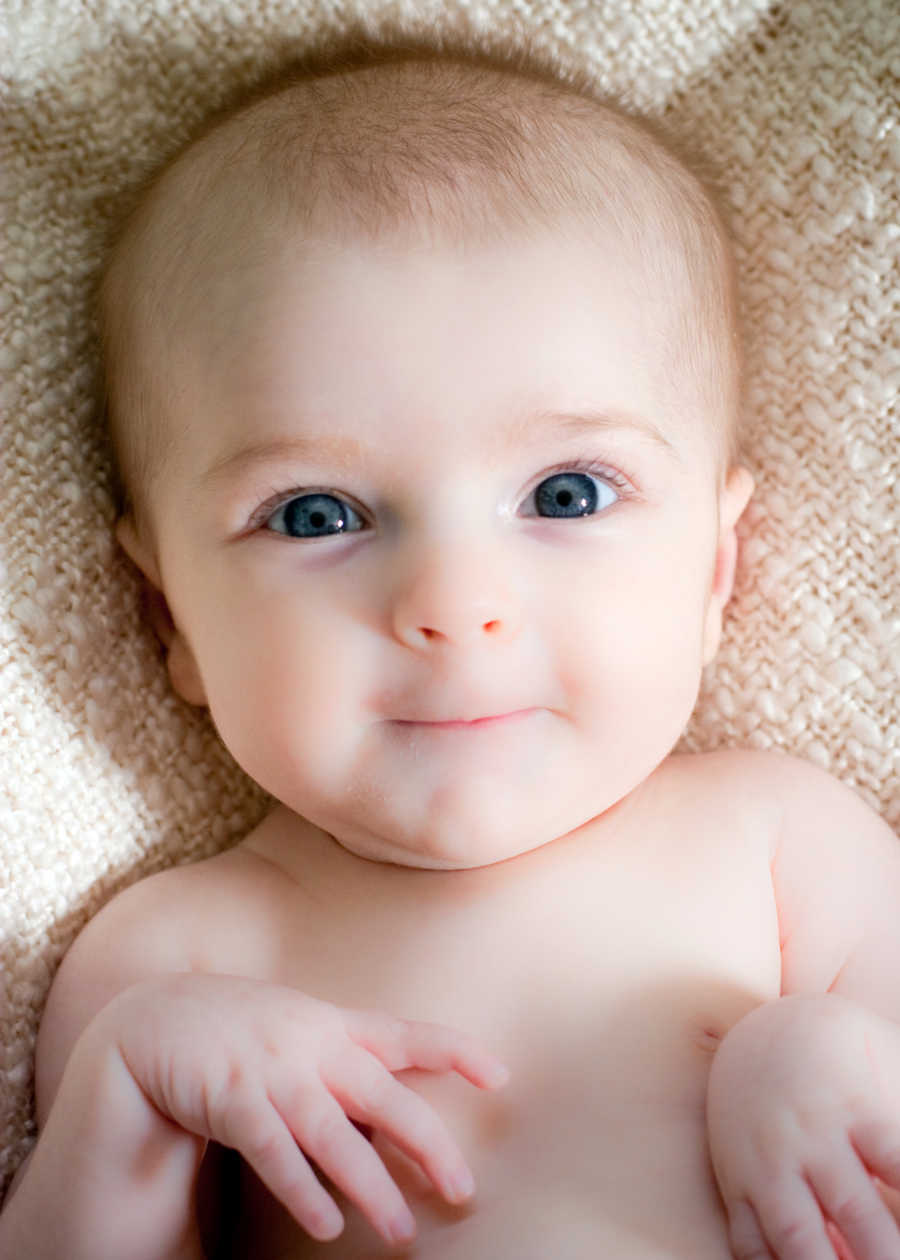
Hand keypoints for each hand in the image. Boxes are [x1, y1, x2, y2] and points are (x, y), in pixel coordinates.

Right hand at [92, 973, 508, 1246]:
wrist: (159, 1015)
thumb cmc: (244, 1029)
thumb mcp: (301, 1028)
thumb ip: (347, 1059)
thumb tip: (397, 1116)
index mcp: (335, 1024)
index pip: (407, 1034)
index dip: (454, 1051)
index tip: (501, 1075)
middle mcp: (312, 1045)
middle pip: (383, 1095)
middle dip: (427, 1144)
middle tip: (462, 1190)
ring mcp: (273, 1070)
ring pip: (332, 1134)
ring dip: (369, 1186)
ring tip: (400, 1232)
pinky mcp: (231, 1098)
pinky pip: (271, 1150)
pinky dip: (300, 1189)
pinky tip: (326, 1224)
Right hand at [707, 993, 899, 1259]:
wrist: (760, 1030)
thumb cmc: (848, 1057)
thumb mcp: (895, 1067)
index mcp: (857, 1109)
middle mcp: (811, 1139)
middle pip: (856, 1215)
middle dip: (886, 1255)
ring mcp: (768, 1163)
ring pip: (797, 1236)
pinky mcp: (735, 1183)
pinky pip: (750, 1241)